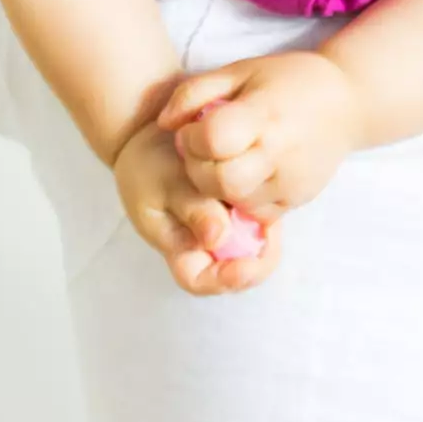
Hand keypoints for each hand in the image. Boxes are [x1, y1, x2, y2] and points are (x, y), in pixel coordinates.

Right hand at [111, 123, 280, 295]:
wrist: (151, 140)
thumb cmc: (152, 167)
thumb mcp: (167, 185)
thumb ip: (193, 210)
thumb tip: (218, 238)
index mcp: (178, 249)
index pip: (200, 281)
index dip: (226, 280)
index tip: (248, 266)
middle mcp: (202, 246)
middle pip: (234, 271)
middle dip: (258, 260)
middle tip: (271, 233)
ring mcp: (222, 228)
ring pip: (251, 249)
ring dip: (266, 237)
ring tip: (269, 214)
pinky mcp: (237, 209)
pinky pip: (257, 222)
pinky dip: (264, 214)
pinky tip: (267, 195)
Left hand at [159, 51, 363, 215]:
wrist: (349, 102)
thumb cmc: (289, 80)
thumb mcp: (241, 70)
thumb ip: (194, 92)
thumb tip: (163, 124)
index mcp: (265, 113)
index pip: (214, 139)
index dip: (191, 138)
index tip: (193, 129)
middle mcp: (282, 151)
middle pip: (221, 181)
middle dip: (198, 169)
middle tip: (200, 151)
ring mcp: (293, 180)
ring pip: (236, 202)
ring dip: (217, 187)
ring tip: (223, 161)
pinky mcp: (299, 199)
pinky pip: (256, 212)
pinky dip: (240, 198)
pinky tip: (245, 173)